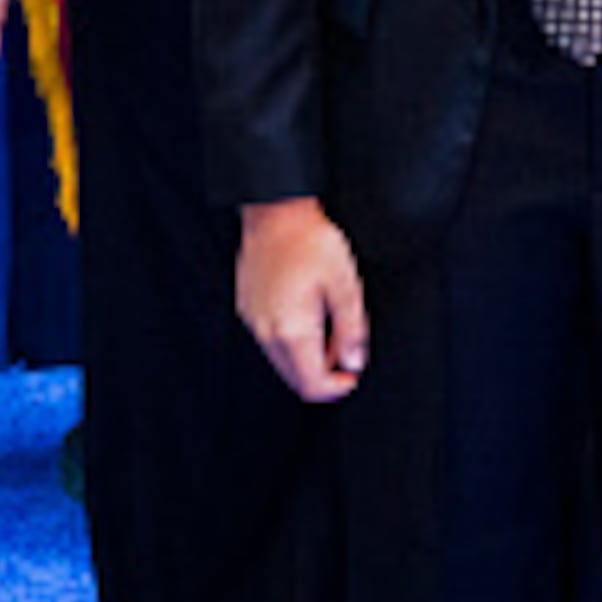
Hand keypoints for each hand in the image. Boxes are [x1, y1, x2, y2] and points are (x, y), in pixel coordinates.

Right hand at [235, 198, 369, 401]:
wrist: (276, 213)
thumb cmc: (310, 242)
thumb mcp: (345, 285)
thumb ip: (351, 330)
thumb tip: (353, 362)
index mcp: (292, 331)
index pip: (312, 385)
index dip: (336, 388)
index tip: (352, 376)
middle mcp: (267, 332)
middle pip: (295, 378)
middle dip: (323, 372)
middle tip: (345, 348)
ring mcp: (253, 321)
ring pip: (282, 361)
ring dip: (307, 355)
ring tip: (327, 322)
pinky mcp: (248, 309)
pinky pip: (270, 339)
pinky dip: (291, 339)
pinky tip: (306, 311)